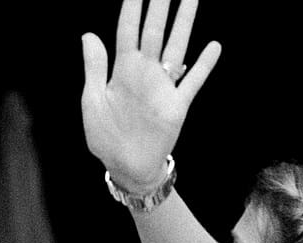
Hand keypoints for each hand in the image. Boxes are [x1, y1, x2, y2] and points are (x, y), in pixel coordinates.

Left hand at [80, 0, 220, 193]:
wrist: (126, 167)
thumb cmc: (106, 136)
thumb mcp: (92, 101)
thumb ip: (94, 68)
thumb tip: (89, 34)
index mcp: (122, 69)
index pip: (128, 29)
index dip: (133, 6)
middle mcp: (145, 72)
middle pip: (155, 31)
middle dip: (161, 5)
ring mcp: (163, 87)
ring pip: (177, 48)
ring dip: (184, 24)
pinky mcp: (177, 106)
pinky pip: (193, 82)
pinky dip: (203, 65)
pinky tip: (213, 46)